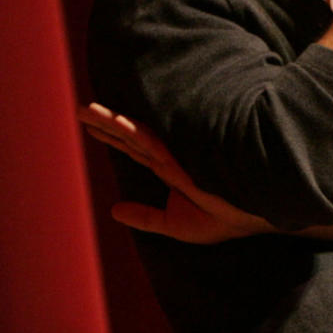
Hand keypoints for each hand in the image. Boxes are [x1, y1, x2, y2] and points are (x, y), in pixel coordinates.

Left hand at [78, 103, 270, 242]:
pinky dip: (134, 132)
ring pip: (136, 135)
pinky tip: (117, 123)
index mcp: (168, 169)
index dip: (110, 135)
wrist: (252, 215)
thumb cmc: (222, 217)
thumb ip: (146, 217)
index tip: (89, 124)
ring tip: (86, 110)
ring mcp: (175, 156)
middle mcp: (168, 158)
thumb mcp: (174, 224)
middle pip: (129, 136)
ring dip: (110, 122)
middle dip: (104, 122)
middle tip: (80, 108)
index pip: (132, 148)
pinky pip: (154, 144)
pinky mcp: (183, 161)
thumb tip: (114, 210)